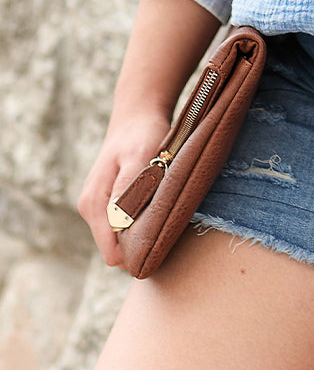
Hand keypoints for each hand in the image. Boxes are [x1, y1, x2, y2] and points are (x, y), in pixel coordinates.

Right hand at [76, 109, 171, 265]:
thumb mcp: (138, 157)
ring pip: (121, 239)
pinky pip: (124, 226)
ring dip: (142, 231)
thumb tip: (121, 225)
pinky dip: (140, 221)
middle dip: (140, 243)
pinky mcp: (109, 203)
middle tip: (166, 221)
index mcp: (94, 204)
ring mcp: (98, 208)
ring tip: (162, 209)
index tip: (162, 239)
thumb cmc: (140, 134)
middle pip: (116, 250)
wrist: (137, 116)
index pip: (112, 253)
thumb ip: (128, 189)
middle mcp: (91, 210)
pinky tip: (155, 206)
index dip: (137, 252)